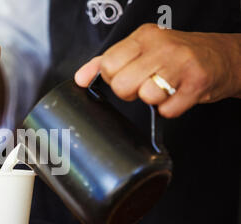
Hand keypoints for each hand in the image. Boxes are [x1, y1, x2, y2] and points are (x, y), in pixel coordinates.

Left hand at [75, 24, 240, 117]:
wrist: (221, 57)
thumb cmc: (176, 55)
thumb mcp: (141, 50)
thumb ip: (107, 62)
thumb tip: (79, 78)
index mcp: (143, 37)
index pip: (108, 64)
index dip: (112, 78)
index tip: (124, 77)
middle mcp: (161, 47)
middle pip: (122, 84)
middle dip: (129, 93)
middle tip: (143, 86)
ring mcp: (181, 64)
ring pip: (146, 96)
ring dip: (152, 101)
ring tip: (162, 90)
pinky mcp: (197, 83)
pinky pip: (168, 110)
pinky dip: (170, 110)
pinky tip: (176, 96)